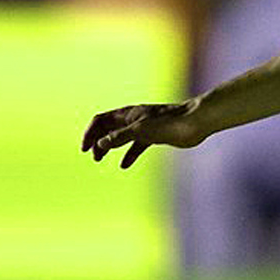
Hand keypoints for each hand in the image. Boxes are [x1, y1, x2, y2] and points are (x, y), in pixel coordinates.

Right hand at [81, 101, 208, 168]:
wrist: (195, 122)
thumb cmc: (169, 123)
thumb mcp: (140, 130)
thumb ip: (119, 137)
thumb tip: (99, 144)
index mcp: (127, 113)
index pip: (100, 120)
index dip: (90, 133)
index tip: (85, 149)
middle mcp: (133, 118)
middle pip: (108, 128)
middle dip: (97, 140)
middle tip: (93, 157)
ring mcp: (144, 127)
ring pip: (120, 137)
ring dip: (109, 147)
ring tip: (100, 159)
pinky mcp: (155, 136)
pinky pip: (136, 145)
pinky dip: (128, 154)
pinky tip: (124, 166)